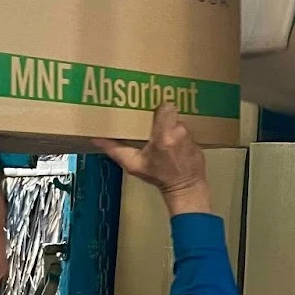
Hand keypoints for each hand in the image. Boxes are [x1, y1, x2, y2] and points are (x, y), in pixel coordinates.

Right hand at [94, 105, 211, 214]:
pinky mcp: (198, 139)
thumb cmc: (158, 176)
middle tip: (154, 123)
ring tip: (164, 135)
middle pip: (172, 112)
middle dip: (163, 117)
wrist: (184, 187)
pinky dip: (180, 134)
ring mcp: (191, 135)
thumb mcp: (134, 165)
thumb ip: (115, 150)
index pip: (165, 108)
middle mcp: (179, 132)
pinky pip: (188, 129)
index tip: (150, 112)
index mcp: (164, 136)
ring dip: (172, 126)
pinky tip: (175, 142)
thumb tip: (96, 139)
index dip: (158, 108)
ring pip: (179, 121)